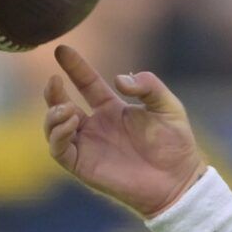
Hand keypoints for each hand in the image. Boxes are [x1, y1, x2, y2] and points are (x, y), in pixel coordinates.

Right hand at [43, 44, 207, 217]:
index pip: (87, 83)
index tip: (62, 50)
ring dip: (53, 114)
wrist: (178, 181)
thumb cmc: (176, 145)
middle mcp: (96, 126)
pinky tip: (72, 123)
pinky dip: (58, 135)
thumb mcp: (168, 107)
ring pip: (54, 127)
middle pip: (62, 104)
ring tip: (66, 108)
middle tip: (54, 80)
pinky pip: (59, 150)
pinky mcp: (84, 166)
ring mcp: (88, 146)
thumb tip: (118, 79)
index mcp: (113, 109)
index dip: (74, 67)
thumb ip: (149, 86)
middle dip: (53, 91)